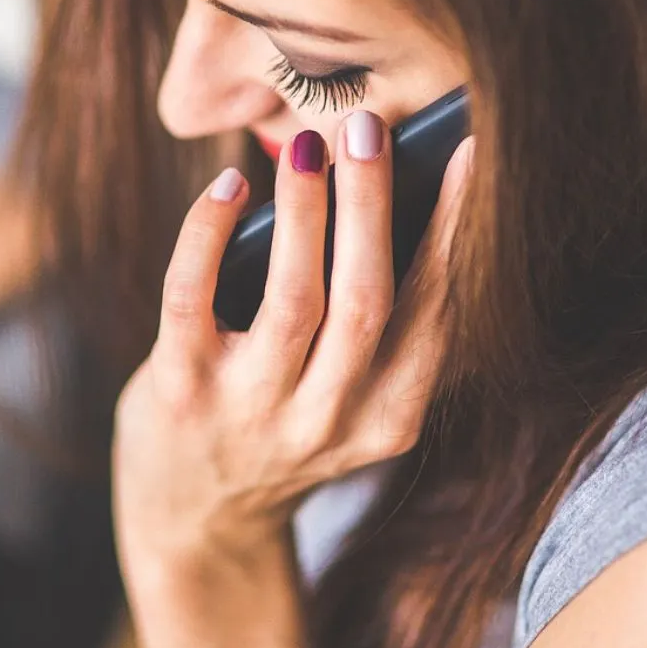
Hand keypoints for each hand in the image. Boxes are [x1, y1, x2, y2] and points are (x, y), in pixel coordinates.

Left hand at [113, 111, 475, 577]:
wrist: (194, 520)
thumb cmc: (279, 425)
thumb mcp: (346, 399)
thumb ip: (371, 326)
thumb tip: (380, 191)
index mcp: (387, 419)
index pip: (433, 313)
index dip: (452, 230)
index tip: (465, 155)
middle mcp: (326, 422)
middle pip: (366, 300)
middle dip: (372, 206)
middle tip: (369, 127)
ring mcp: (251, 411)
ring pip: (294, 299)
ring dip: (304, 211)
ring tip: (308, 145)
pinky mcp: (180, 393)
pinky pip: (192, 298)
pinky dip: (208, 234)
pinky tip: (227, 188)